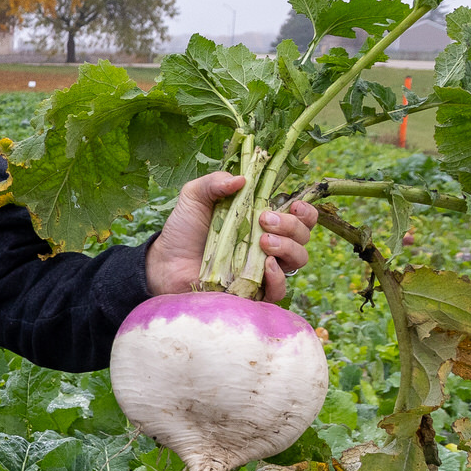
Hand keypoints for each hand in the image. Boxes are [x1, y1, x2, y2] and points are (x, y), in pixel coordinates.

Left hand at [144, 171, 317, 303]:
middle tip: (264, 220)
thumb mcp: (195, 197)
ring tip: (264, 241)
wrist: (165, 263)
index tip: (295, 205)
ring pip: (298, 260)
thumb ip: (215, 182)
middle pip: (303, 236)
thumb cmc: (184, 230)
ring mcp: (263, 269)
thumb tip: (242, 179)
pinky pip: (279, 290)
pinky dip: (278, 277)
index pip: (301, 217)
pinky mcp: (253, 292)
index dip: (305, 211)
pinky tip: (266, 266)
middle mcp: (269, 245)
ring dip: (289, 247)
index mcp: (263, 221)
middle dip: (291, 225)